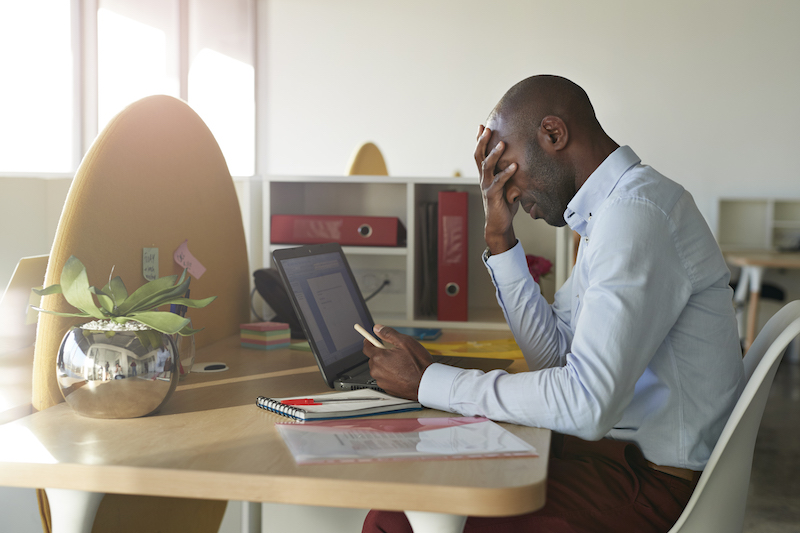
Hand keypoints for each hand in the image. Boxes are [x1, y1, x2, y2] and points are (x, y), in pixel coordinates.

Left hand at [362, 325, 433, 400]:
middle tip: (395, 353)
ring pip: (379, 369)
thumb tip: (377, 328)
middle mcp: (377, 370)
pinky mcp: (387, 389)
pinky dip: (390, 375)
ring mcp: (382, 381)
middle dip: (381, 354)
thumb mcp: (405, 342)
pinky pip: (385, 378)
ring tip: (401, 364)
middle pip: (373, 359)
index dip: (369, 341)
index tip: (371, 339)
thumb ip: (388, 333)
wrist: (427, 383)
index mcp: (379, 357)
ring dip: (386, 365)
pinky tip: (402, 373)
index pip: (366, 347)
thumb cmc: (418, 364)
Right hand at [475, 125, 517, 253]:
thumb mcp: (507, 184)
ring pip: (487, 166)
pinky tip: (514, 166)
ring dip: (494, 154)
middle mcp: (483, 178)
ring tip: (502, 143)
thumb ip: (509, 172)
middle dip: (482, 141)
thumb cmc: (505, 203)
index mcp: (486, 174)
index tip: (482, 126)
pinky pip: (498, 182)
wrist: (499, 224)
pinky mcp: (492, 196)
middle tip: (487, 128)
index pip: (480, 154)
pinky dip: (506, 173)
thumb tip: (522, 158)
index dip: (479, 140)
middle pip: (479, 156)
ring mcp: (486, 186)